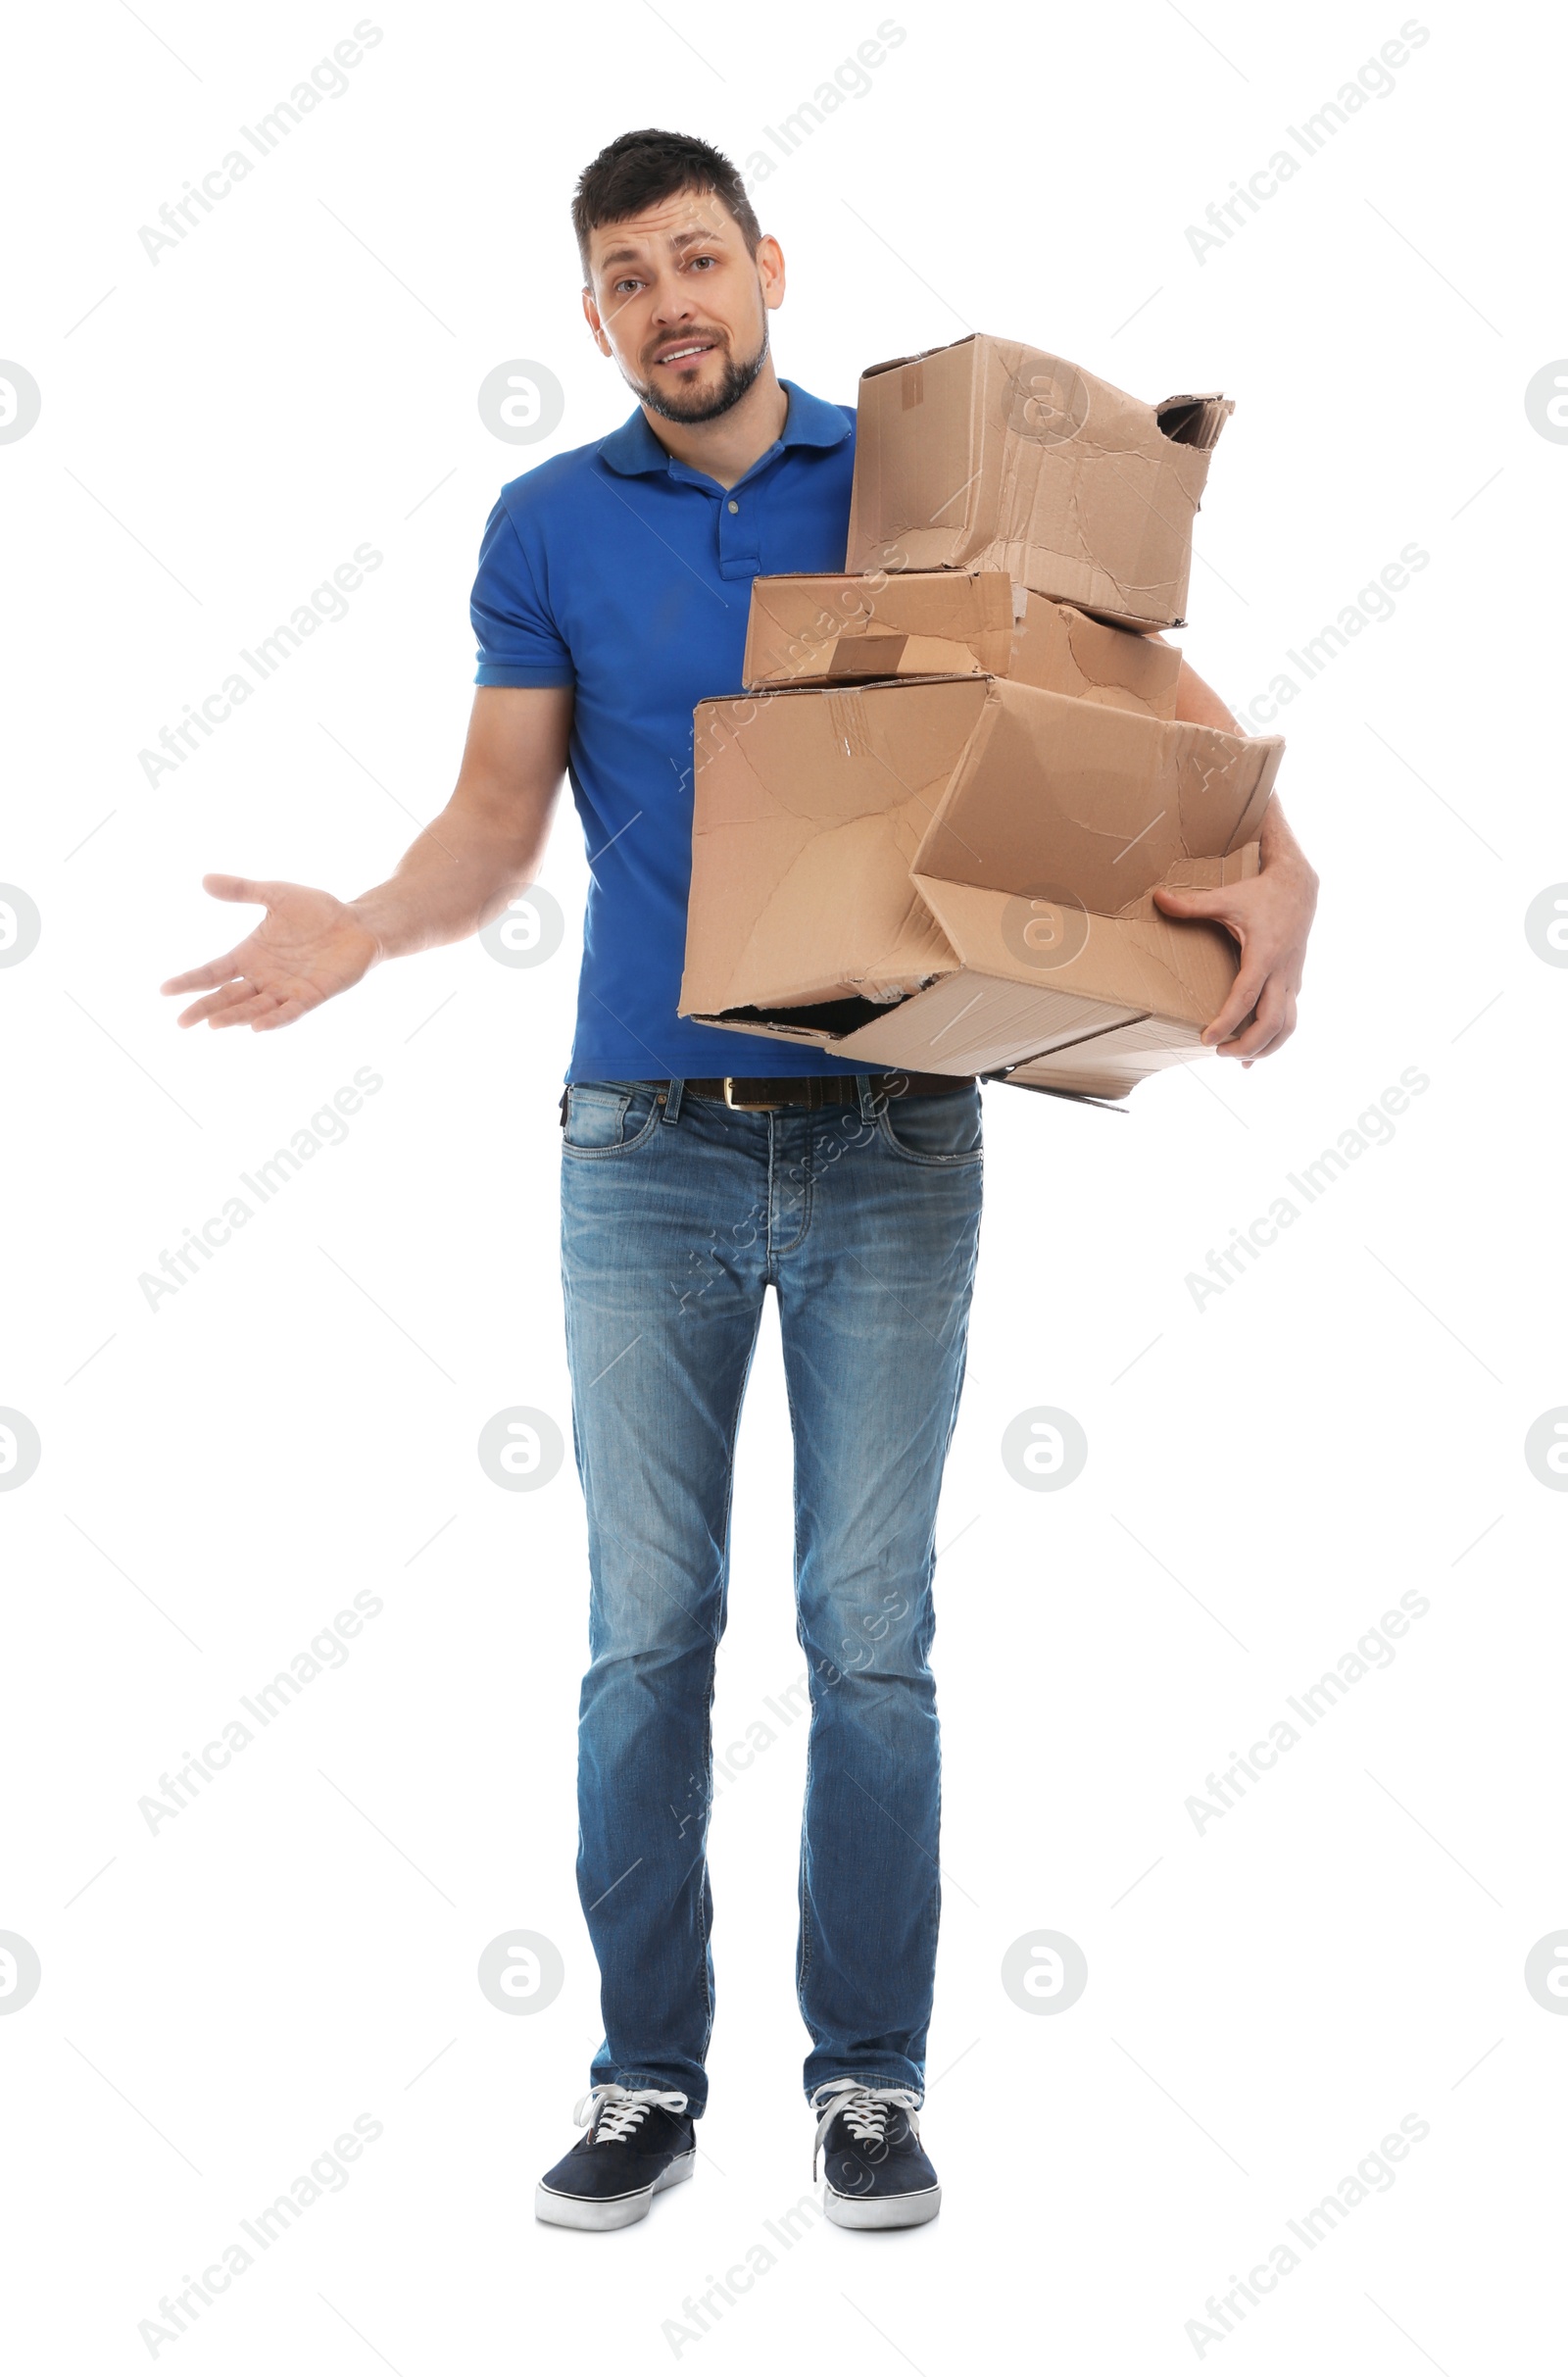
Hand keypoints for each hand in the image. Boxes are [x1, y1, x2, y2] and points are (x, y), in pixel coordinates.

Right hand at [161, 874, 380, 1031]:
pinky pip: (289, 1012)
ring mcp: (286, 989)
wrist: (358, 922)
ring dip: (234, 1016)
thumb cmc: (318, 910)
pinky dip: (273, 1020)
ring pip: (254, 1008)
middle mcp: (263, 978)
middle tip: (181, 1022)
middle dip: (205, 1008)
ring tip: (212, 1024)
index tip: (164, 990)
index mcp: (249, 956)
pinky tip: (255, 1028)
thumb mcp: (276, 894)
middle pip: (228, 997)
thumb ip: (242, 890)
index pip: (212, 972)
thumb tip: (204, 880)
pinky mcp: (312, 995)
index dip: (190, 981)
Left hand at [1152, 859, 1317, 1063]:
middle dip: (1247, 1045)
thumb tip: (1158, 898)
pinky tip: (1255, 1054)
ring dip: (1265, 1048)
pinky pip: (1290, 1018)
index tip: (1207, 1039)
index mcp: (1264, 954)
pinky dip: (1274, 1039)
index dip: (1227, 1022)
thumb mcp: (1227, 897)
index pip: (1246, 997)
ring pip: (1287, 1026)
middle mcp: (1281, 972)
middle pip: (1272, 1022)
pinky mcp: (1294, 982)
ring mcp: (1291, 979)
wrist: (1298, 886)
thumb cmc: (1261, 893)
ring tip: (1239, 1060)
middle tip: (1218, 1052)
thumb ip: (1192, 904)